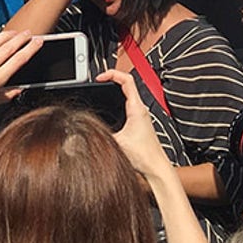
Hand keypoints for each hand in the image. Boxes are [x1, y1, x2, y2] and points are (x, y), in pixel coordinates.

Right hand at [96, 68, 173, 182]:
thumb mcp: (116, 142)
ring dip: (116, 90)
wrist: (156, 168)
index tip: (100, 77)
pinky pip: (129, 105)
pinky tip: (111, 108)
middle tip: (100, 80)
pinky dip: (119, 101)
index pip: (126, 80)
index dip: (111, 74)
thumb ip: (101, 133)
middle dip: (112, 79)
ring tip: (103, 89)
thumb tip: (86, 127)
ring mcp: (142, 116)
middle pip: (127, 84)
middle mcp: (141, 109)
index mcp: (137, 108)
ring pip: (129, 95)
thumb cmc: (144, 156)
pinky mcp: (140, 123)